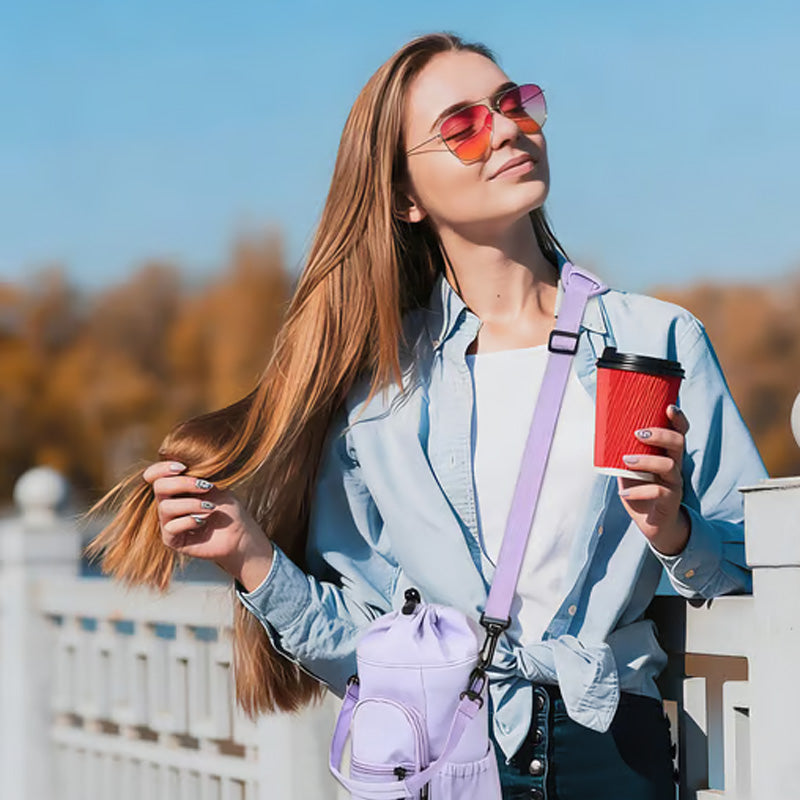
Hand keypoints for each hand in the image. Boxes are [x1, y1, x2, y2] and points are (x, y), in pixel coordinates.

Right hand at [142, 461, 273, 590]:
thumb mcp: (216, 486)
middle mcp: (168, 503)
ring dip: (190, 504)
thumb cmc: (228, 508)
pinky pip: (171, 527)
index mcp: (175, 488)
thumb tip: (187, 463)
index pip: (153, 475)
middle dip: (182, 483)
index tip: (182, 467)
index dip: (161, 468)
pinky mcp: (172, 540)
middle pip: (159, 487)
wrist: (239, 534)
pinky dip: (189, 521)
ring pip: (165, 507)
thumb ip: (199, 475)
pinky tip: (204, 521)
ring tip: (210, 507)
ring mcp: (168, 522)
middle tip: (205, 486)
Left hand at [617, 405, 690, 555]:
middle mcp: (675, 466)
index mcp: (667, 455)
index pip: (679, 432)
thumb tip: (601, 433)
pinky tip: (624, 494)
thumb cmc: (641, 491)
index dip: (678, 419)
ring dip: (646, 461)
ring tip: (625, 461)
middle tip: (638, 433)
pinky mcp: (670, 501)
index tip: (669, 407)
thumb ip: (622, 453)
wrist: (653, 524)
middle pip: (678, 443)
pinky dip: (639, 491)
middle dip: (660, 434)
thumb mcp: (629, 469)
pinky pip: (659, 492)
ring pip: (669, 466)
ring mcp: (675, 484)